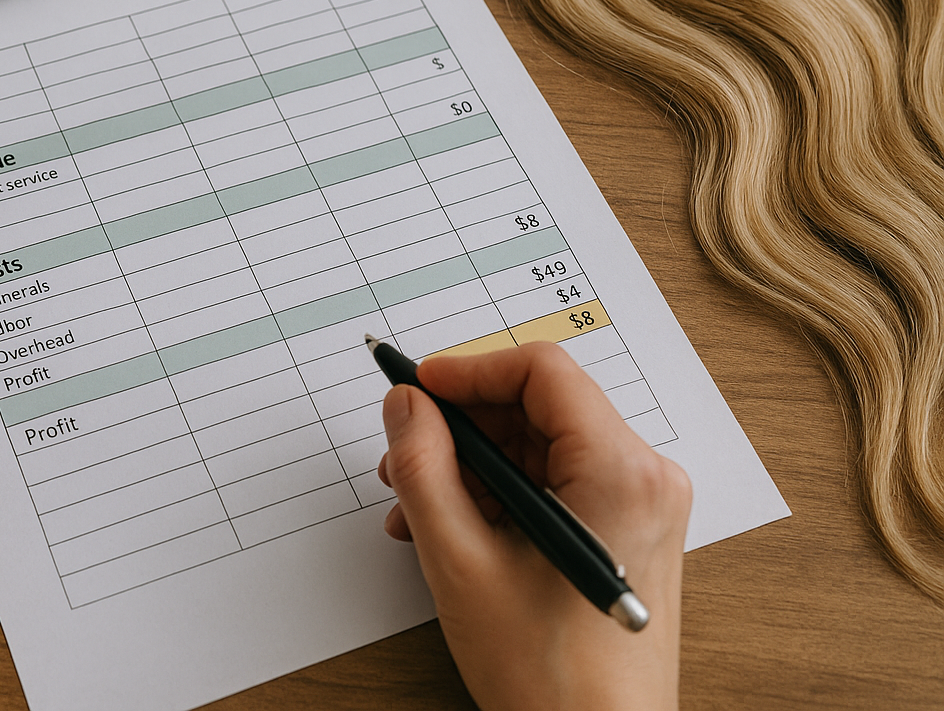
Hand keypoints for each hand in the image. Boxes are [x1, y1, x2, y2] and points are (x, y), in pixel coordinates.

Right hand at [378, 342, 690, 710]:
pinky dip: (500, 494)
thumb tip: (407, 405)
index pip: (541, 371)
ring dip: (472, 466)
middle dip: (461, 427)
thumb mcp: (460, 561)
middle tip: (403, 454)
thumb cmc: (549, 675)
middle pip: (538, 408)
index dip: (468, 371)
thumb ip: (423, 467)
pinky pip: (554, 482)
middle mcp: (644, 478)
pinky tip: (452, 528)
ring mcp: (640, 506)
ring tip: (417, 508)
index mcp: (621, 473)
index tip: (416, 390)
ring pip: (540, 447)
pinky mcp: (626, 530)